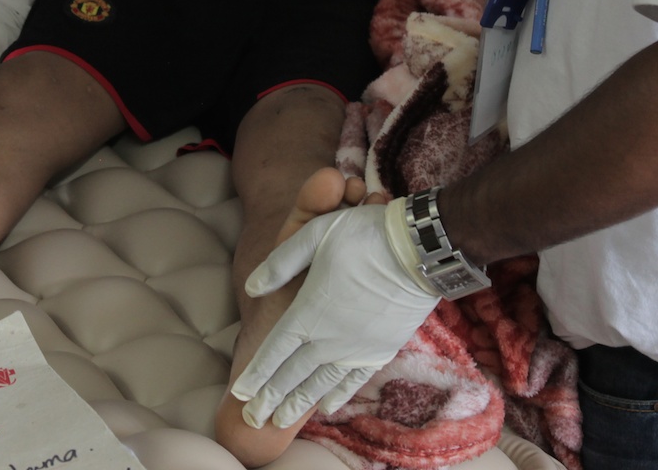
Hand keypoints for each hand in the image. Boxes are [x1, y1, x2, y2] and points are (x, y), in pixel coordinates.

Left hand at [231, 201, 439, 429]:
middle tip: (253, 419)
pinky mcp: (380, 350)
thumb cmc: (362, 237)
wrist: (417, 250)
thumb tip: (251, 287)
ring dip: (298, 403)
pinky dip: (338, 395)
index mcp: (308, 311)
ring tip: (280, 421)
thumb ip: (279, 265)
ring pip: (320, 383)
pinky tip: (327, 406)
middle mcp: (329, 338)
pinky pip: (353, 381)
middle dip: (270, 398)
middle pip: (293, 375)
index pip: (274, 351)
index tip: (239, 393)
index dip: (256, 374)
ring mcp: (356, 348)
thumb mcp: (313, 236)